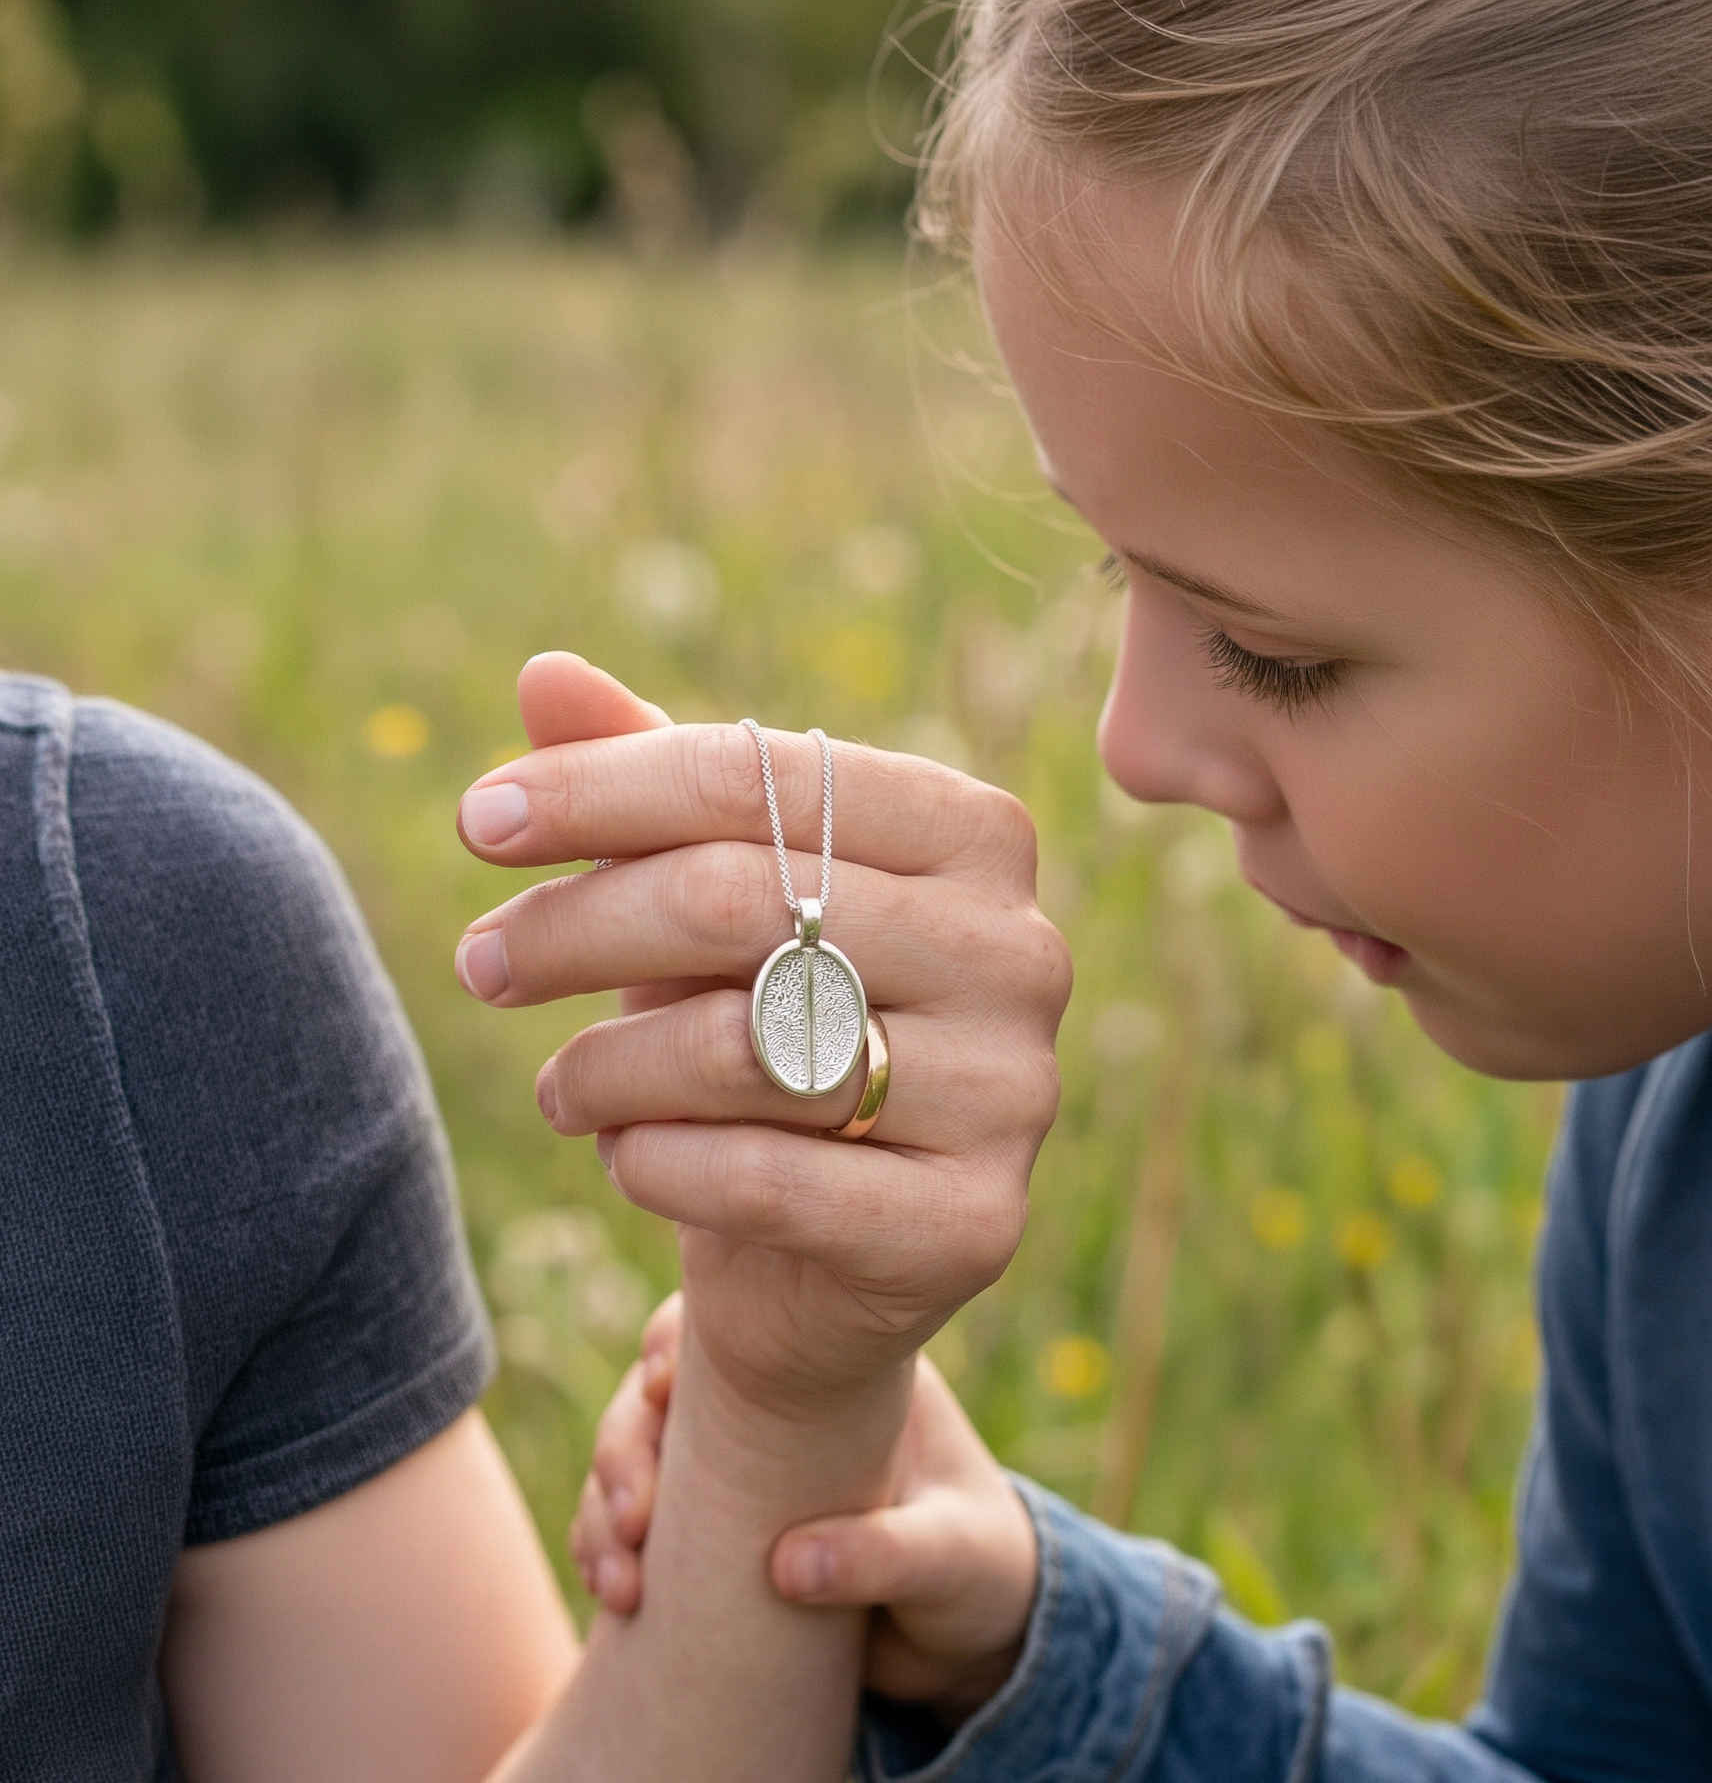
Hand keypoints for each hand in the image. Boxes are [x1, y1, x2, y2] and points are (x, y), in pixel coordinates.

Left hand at [456, 662, 1071, 1419]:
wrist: (827, 1255)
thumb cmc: (768, 1032)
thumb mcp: (707, 901)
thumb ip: (644, 784)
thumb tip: (542, 673)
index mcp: (972, 833)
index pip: (761, 772)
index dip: (598, 789)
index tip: (477, 822)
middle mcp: (1017, 948)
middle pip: (743, 897)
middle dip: (576, 926)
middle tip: (480, 963)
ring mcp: (1011, 1090)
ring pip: (746, 1046)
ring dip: (605, 1066)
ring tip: (560, 1085)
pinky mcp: (973, 1223)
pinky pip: (769, 1180)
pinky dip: (657, 1164)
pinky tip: (624, 1157)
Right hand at [572, 1296, 1037, 1725]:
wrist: (977, 1631)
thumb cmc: (984, 1566)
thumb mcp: (955, 1559)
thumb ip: (889, 1555)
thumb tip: (790, 1564)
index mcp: (842, 1364)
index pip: (744, 1314)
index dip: (680, 1336)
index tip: (659, 1386)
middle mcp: (778, 1395)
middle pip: (664, 1380)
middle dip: (626, 1441)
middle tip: (635, 1517)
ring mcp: (738, 1453)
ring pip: (634, 1444)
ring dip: (604, 1502)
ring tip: (619, 1582)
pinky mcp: (715, 1516)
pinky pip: (635, 1516)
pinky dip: (606, 1543)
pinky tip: (614, 1593)